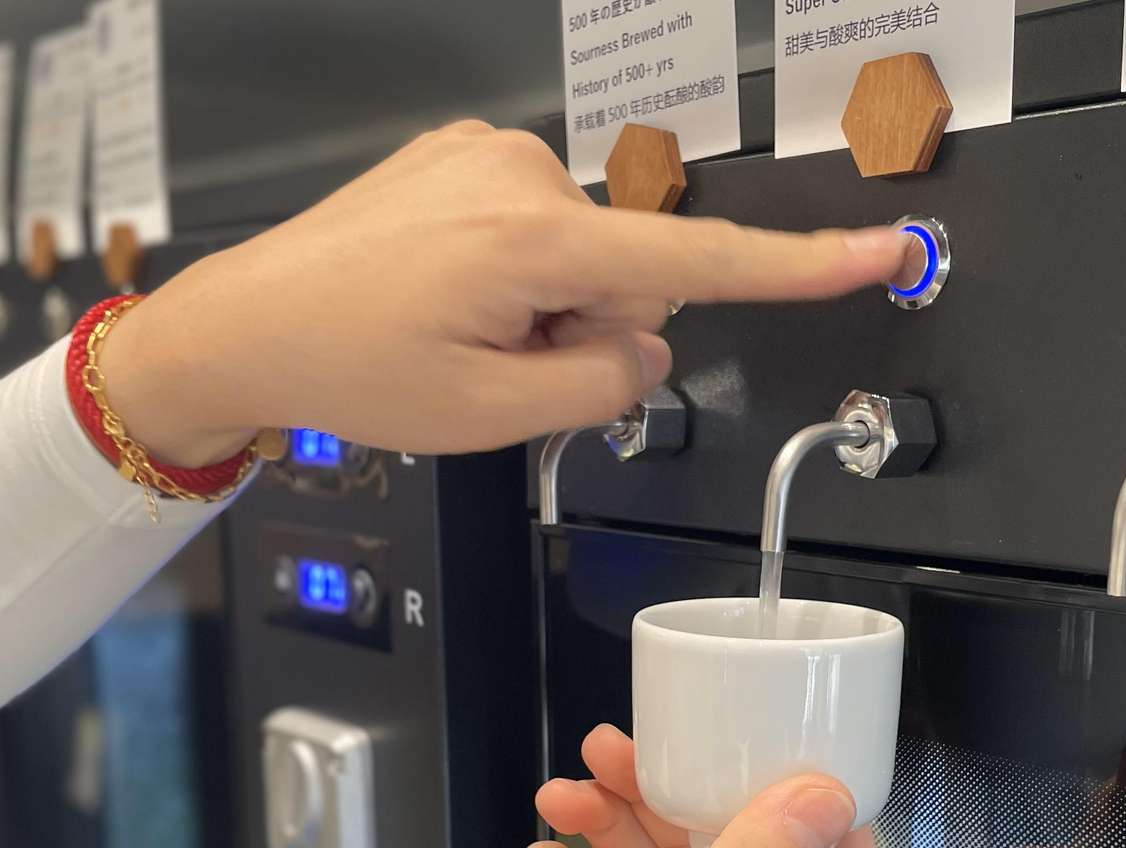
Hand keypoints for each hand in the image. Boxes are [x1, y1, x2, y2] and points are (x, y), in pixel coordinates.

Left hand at [96, 120, 915, 464]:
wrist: (244, 325)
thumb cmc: (347, 369)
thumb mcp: (490, 416)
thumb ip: (601, 386)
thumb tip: (648, 350)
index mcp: (533, 240)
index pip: (700, 264)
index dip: (802, 265)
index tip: (882, 248)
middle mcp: (520, 175)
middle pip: (631, 274)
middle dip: (584, 327)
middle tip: (492, 360)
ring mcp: (490, 155)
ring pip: (584, 251)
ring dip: (544, 301)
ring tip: (455, 327)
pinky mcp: (467, 153)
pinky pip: (538, 222)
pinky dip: (513, 268)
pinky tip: (445, 292)